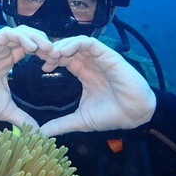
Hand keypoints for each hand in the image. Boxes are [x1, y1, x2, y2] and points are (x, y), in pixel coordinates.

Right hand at [0, 26, 52, 128]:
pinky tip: (32, 47)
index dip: (45, 52)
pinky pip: (7, 33)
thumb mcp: (6, 109)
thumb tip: (37, 132)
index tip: (56, 62)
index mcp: (8, 59)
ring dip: (37, 37)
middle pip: (29, 36)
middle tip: (57, 54)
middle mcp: (3, 50)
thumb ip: (22, 118)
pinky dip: (22, 37)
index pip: (31, 48)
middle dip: (45, 42)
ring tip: (48, 49)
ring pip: (21, 31)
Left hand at [39, 36, 156, 136]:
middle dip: (54, 50)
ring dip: (62, 45)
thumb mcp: (80, 120)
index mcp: (84, 74)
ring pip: (77, 42)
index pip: (65, 60)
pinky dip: (75, 43)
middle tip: (42, 57)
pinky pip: (90, 43)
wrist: (133, 116)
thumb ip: (61, 124)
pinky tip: (64, 52)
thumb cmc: (111, 116)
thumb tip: (41, 133)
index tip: (42, 67)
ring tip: (52, 54)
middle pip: (69, 48)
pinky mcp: (108, 56)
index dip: (52, 59)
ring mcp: (100, 59)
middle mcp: (91, 64)